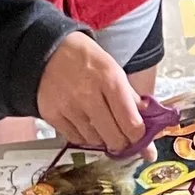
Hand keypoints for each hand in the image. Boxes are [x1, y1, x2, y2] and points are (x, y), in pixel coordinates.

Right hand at [38, 32, 143, 152]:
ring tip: (101, 127)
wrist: (48, 51)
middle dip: (122, 143)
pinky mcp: (52, 115)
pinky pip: (75, 138)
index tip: (142, 144)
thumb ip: (130, 95)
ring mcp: (69, 107)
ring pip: (95, 141)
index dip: (140, 139)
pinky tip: (85, 126)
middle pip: (114, 138)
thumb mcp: (113, 69)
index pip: (131, 123)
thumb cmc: (85, 59)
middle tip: (123, 139)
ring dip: (102, 139)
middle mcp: (89, 95)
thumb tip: (145, 119)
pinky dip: (83, 137)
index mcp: (110, 80)